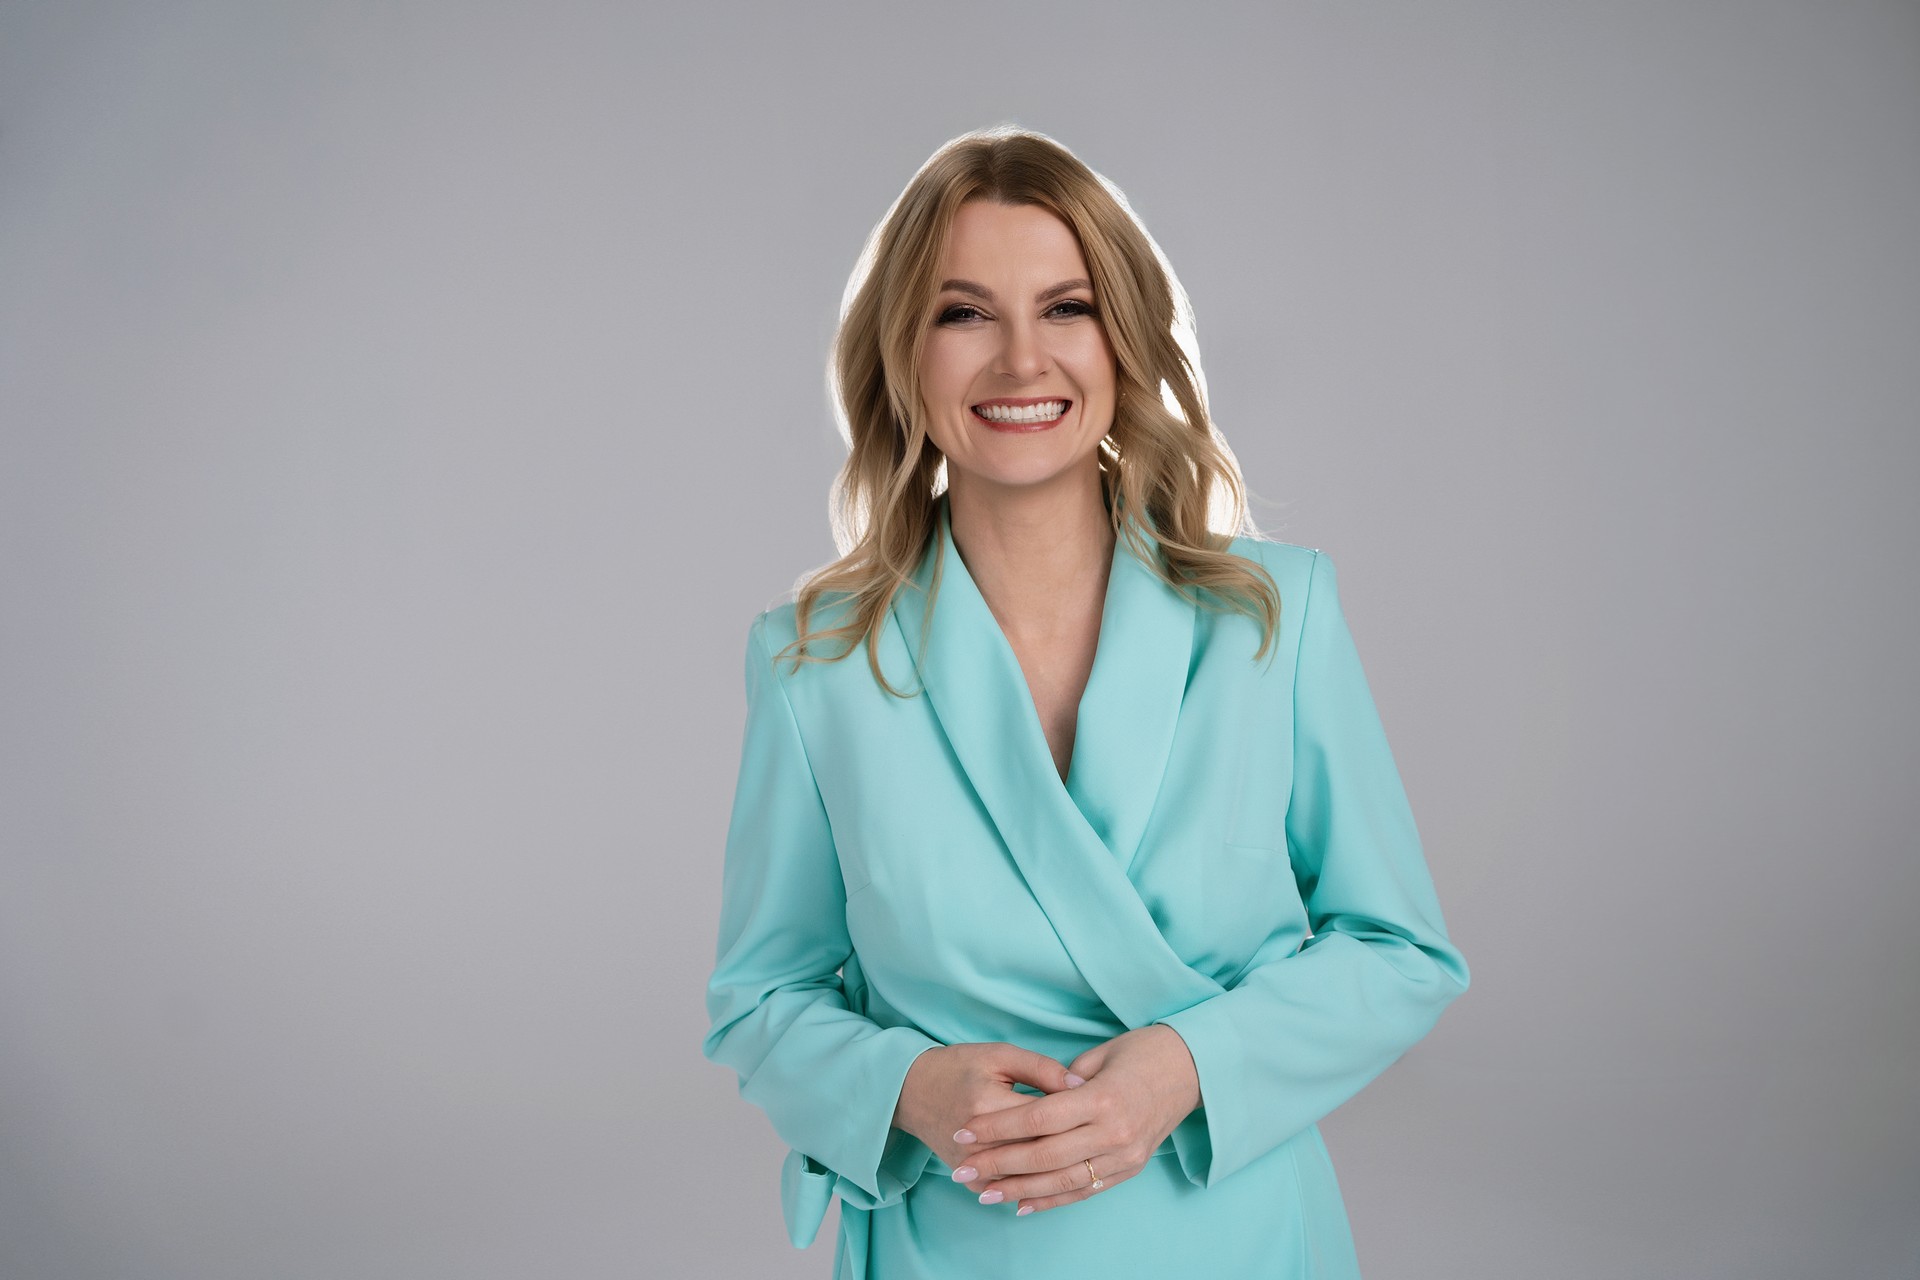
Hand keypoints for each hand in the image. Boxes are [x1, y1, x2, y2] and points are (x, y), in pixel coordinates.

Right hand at [891, 1042, 1081, 1171]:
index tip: (1099, 1106)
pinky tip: (1063, 1174)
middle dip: (1075, 1144)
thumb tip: (1082, 1088)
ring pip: (1031, 1178)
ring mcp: (974, 1168)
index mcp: (989, 1106)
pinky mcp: (972, 1181)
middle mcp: (980, 1145)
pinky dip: (1039, 1184)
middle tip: (1098, 1132)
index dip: (1078, 1114)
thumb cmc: (959, 1067)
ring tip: (1089, 1155)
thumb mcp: (1000, 1056)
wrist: (912, 1092)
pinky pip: (1014, 1190)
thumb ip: (1043, 1069)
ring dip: (1062, 1169)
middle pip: (1042, 1153)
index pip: (1047, 1119)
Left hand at [947, 1024, 1200, 1213]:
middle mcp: (1114, 1132)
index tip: (965, 1132)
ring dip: (1018, 1190)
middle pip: (1044, 1155)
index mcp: (1102, 1098)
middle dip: (997, 1165)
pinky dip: (1051, 1200)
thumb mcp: (1100, 1054)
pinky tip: (1022, 1205)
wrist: (1193, 1070)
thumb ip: (1061, 1081)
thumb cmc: (1143, 1052)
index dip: (997, 1127)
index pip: (1038, 1118)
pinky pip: (1084, 1191)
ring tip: (983, 1194)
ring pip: (1061, 1181)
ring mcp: (1124, 1156)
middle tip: (961, 1171)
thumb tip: (1028, 1102)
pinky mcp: (1130, 1169)